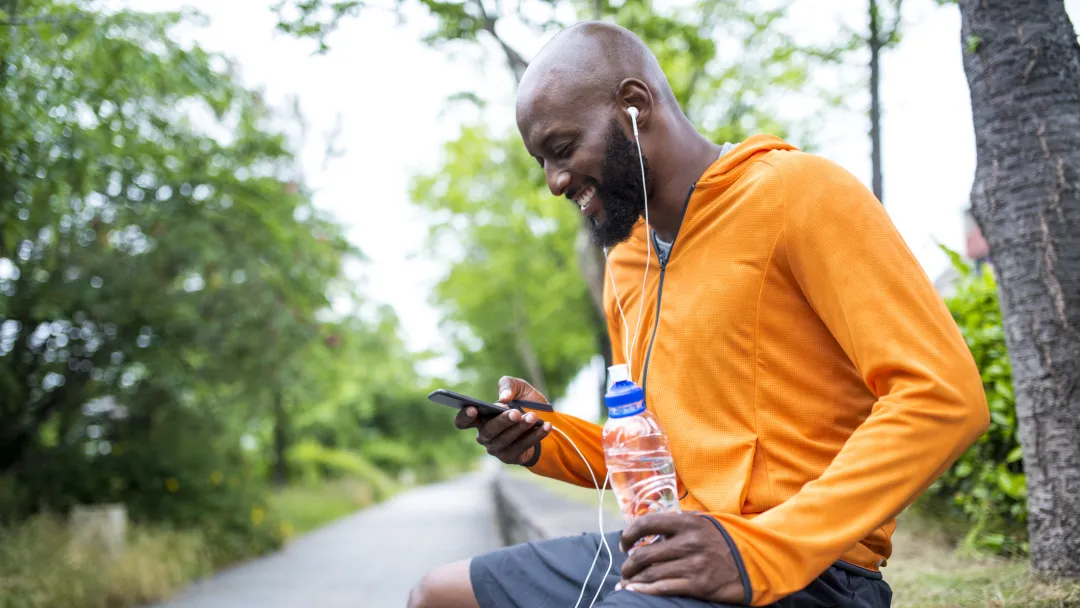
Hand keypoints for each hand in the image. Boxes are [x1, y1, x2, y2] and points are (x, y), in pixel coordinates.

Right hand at [453, 376, 551, 464]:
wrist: (545, 419)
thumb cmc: (525, 402)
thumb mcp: (519, 387)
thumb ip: (508, 385)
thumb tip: (504, 398)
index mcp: (480, 418)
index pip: (463, 422)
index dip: (464, 417)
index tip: (473, 409)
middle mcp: (485, 435)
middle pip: (488, 431)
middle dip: (502, 421)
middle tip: (516, 413)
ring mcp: (496, 448)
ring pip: (505, 440)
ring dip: (520, 428)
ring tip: (533, 417)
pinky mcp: (510, 457)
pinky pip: (522, 447)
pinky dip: (535, 436)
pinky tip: (545, 426)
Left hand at [616, 513, 744, 602]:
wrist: (752, 563)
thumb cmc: (721, 542)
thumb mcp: (702, 523)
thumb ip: (677, 525)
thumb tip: (646, 531)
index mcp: (687, 523)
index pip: (646, 523)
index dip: (629, 534)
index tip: (624, 543)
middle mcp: (688, 542)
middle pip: (644, 554)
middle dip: (628, 565)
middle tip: (625, 569)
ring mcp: (693, 564)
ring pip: (650, 574)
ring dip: (632, 580)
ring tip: (626, 583)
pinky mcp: (698, 585)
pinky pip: (663, 588)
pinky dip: (644, 590)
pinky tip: (634, 591)